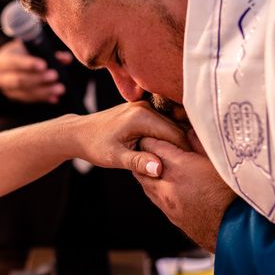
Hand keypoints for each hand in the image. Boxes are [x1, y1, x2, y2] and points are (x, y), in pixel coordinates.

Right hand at [0, 39, 71, 102]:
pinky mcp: (15, 98)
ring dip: (44, 91)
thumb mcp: (31, 47)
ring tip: (60, 88)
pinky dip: (44, 98)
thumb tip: (66, 58)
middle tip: (55, 76)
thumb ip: (47, 52)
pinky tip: (55, 98)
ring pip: (26, 93)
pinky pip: (30, 100)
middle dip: (39, 79)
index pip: (14, 62)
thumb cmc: (24, 52)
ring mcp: (7, 90)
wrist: (11, 64)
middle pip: (19, 80)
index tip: (44, 65)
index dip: (29, 64)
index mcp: (2, 60)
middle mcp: (1, 77)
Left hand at [68, 101, 190, 177]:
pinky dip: (170, 136)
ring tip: (185, 160)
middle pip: (177, 127)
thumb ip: (138, 162)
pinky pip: (164, 122)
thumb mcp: (115, 157)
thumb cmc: (94, 146)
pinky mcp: (144, 108)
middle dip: (186, 146)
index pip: (176, 134)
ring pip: (173, 124)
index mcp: (142, 116)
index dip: (187, 151)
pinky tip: (171, 151)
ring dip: (179, 141)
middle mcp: (146, 106)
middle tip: (194, 167)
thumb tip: (159, 169)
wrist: (79, 133)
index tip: (195, 167)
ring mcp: (145, 105)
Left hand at [135, 133, 236, 251]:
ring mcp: (166, 203)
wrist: (236, 229)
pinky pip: (153, 197)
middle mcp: (166, 185)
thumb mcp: (218, 161)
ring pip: (144, 182)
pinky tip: (165, 182)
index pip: (152, 146)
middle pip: (142, 165)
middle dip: (144, 154)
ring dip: (147, 171)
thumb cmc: (232, 192)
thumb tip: (188, 133)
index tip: (154, 132)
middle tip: (150, 146)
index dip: (151, 137)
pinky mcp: (170, 216)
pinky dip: (154, 186)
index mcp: (178, 168)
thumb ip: (199, 144)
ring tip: (156, 162)